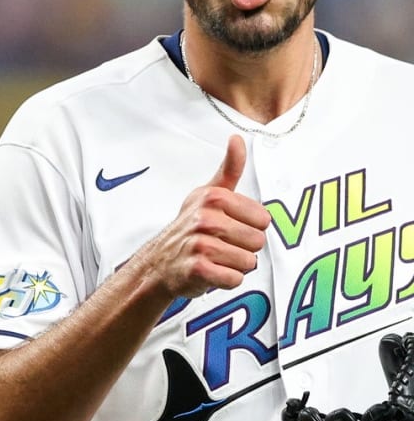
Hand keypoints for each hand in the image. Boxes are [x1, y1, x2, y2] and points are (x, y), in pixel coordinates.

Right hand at [146, 134, 271, 297]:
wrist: (158, 263)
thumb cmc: (189, 229)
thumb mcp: (207, 195)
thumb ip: (229, 168)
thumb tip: (237, 139)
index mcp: (213, 198)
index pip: (263, 220)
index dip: (249, 228)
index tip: (229, 228)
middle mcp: (205, 219)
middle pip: (257, 241)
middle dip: (243, 249)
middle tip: (220, 247)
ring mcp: (199, 244)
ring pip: (248, 262)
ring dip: (234, 266)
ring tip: (215, 260)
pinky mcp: (197, 269)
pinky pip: (234, 279)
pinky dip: (226, 281)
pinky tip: (211, 273)